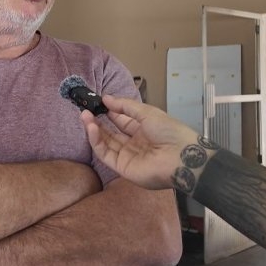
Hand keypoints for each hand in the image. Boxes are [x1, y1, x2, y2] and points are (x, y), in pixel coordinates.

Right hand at [80, 95, 200, 189]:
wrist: (181, 157)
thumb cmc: (168, 131)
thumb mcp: (147, 112)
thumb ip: (125, 106)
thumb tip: (106, 98)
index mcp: (143, 130)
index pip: (121, 121)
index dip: (109, 112)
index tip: (96, 102)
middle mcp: (134, 143)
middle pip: (111, 132)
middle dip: (98, 121)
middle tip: (85, 109)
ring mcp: (127, 156)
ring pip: (105, 143)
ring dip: (94, 130)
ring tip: (84, 116)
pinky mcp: (122, 167)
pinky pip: (106, 154)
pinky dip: (96, 141)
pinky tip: (91, 128)